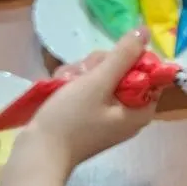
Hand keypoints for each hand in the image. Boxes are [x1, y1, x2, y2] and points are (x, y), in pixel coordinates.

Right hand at [18, 29, 157, 171]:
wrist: (37, 153)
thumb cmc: (71, 119)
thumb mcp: (98, 82)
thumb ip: (123, 55)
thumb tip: (145, 32)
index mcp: (140, 110)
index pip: (149, 72)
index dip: (129, 60)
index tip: (109, 61)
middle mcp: (127, 113)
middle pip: (122, 71)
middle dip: (98, 67)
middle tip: (83, 75)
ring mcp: (106, 114)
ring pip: (100, 76)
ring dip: (80, 73)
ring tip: (64, 83)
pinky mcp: (87, 115)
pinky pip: (87, 88)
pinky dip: (72, 84)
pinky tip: (59, 87)